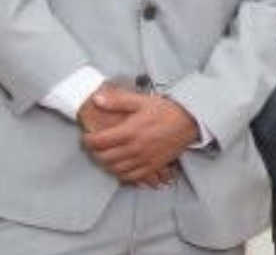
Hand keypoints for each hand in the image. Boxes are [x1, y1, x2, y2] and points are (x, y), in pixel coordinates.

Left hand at [82, 88, 197, 186]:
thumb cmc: (165, 110)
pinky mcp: (152, 167)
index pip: (100, 142)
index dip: (88, 141)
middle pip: (105, 158)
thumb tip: (97, 99)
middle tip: (93, 147)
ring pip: (116, 169)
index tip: (86, 137)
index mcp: (130, 131)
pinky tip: (119, 167)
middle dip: (95, 153)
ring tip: (104, 156)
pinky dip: (121, 174)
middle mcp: (135, 149)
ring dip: (106, 164)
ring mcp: (144, 160)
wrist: (189, 122)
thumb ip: (118, 101)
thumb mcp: (141, 101)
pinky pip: (131, 177)